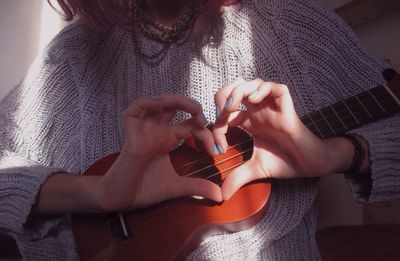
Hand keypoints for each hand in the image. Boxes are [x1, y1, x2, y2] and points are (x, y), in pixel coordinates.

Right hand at [98, 94, 221, 210]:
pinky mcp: (130, 134)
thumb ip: (197, 188)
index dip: (206, 132)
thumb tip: (220, 195)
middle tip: (205, 119)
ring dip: (176, 100)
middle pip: (175, 106)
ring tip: (193, 108)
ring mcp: (144, 131)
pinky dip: (147, 103)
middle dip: (193, 107)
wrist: (121, 199)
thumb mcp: (177, 187)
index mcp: (168, 140)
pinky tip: (161, 106)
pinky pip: (134, 110)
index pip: (191, 125)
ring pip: (157, 102)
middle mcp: (157, 131)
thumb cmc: (144, 189)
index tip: (219, 150)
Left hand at [213, 78, 351, 199]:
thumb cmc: (285, 161)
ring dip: (238, 91)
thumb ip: (237, 178)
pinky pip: (276, 88)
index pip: (225, 113)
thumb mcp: (255, 170)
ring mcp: (272, 107)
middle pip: (235, 89)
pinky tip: (254, 101)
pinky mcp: (287, 107)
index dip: (216, 125)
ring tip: (232, 107)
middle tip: (220, 114)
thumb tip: (220, 196)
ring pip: (253, 84)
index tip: (218, 148)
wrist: (310, 164)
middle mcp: (258, 111)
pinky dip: (263, 89)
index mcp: (249, 121)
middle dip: (223, 97)